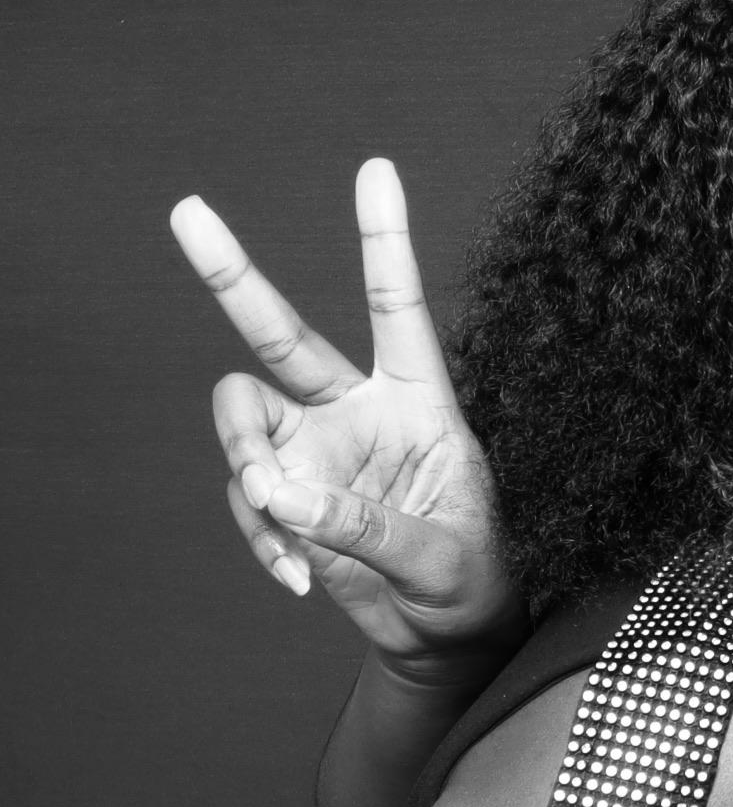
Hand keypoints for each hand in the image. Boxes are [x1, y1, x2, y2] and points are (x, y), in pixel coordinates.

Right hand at [172, 159, 524, 683]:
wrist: (448, 637)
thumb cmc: (470, 583)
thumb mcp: (440, 558)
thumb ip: (364, 525)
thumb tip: (279, 490)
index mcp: (422, 402)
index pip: (399, 308)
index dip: (384, 240)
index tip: (375, 169)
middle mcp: (360, 410)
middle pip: (285, 334)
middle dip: (233, 276)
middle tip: (186, 212)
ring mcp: (316, 449)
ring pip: (243, 421)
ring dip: (250, 472)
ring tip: (291, 535)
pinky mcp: (289, 493)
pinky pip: (248, 496)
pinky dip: (263, 537)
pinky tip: (300, 578)